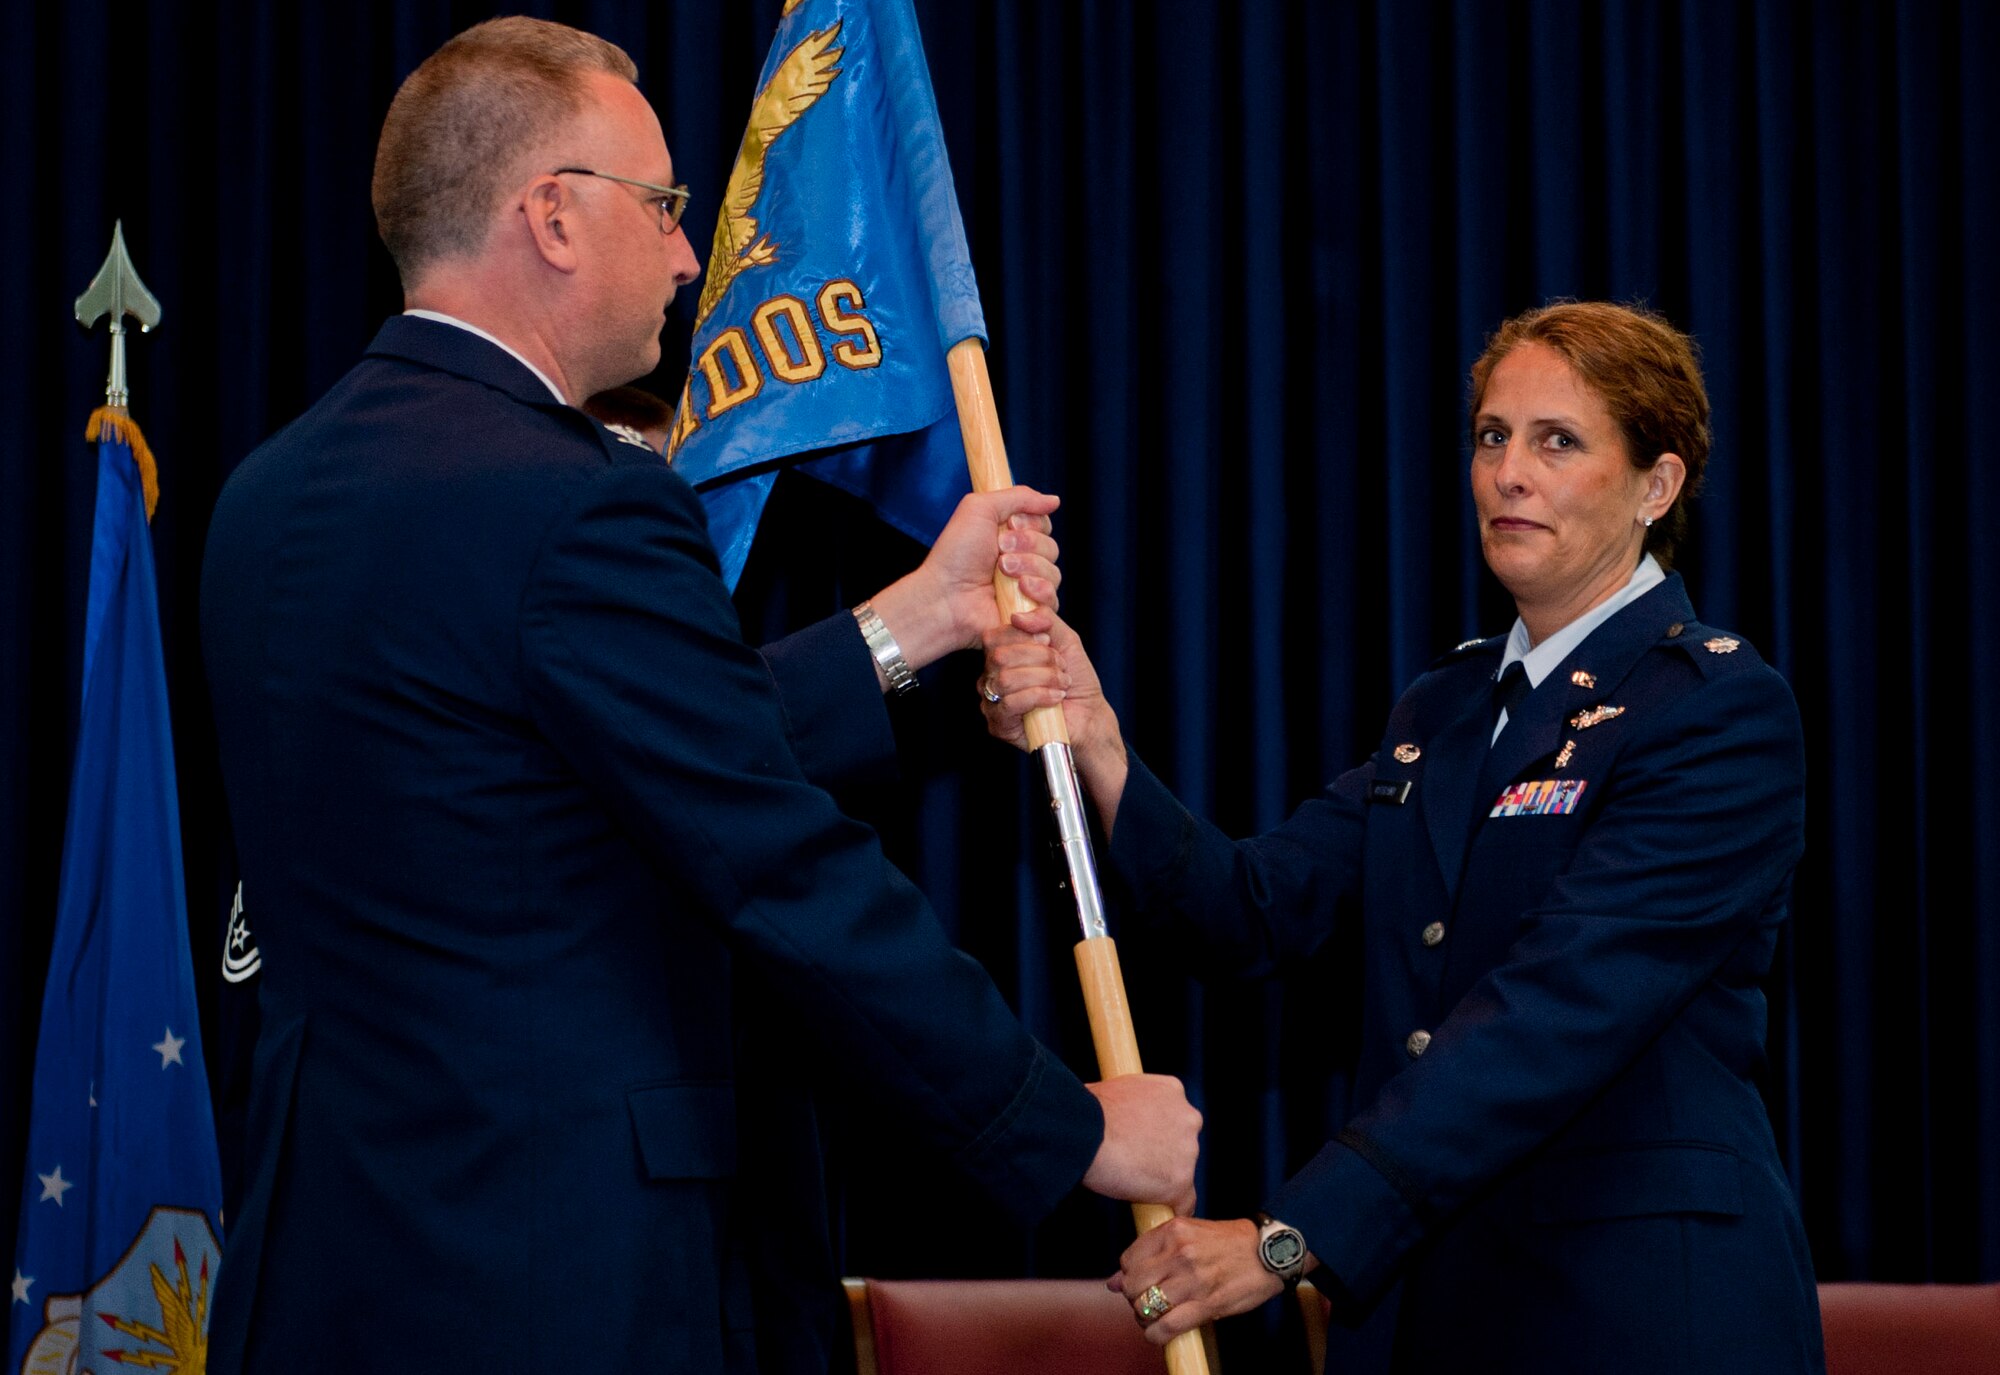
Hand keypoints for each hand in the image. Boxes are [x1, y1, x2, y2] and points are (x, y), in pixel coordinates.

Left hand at [864, 487, 1061, 678]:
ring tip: (1002, 574)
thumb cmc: (956, 555)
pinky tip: (1017, 600)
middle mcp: (1024, 562)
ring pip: (1054, 576)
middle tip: (999, 554)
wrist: (945, 597)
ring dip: (1029, 570)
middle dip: (1027, 547)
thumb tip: (1054, 499)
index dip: (1031, 525)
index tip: (1009, 525)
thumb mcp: (980, 509)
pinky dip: (1038, 602)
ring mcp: (1027, 590)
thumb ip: (1019, 496)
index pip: (1044, 525)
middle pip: (1052, 549)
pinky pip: (1052, 606)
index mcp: (1013, 537)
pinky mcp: (1029, 615)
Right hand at [980, 608, 1128, 828]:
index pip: (994, 635)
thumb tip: (1018, 615)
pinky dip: (1039, 696)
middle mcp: (991, 676)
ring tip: (1061, 683)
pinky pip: (1011, 703)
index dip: (1023, 636)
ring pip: (1006, 679)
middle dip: (1039, 658)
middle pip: (999, 656)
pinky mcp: (998, 725)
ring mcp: (992, 701)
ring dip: (1043, 678)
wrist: (1089, 716)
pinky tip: (1055, 698)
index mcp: (1002, 654)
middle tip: (1059, 666)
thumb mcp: (1065, 640)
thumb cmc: (1075, 679)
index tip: (1048, 641)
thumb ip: (1044, 619)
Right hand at [1080, 1074, 1200, 1217]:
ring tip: (1130, 1182)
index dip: (1157, 1132)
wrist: (1082, 1133)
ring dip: (1163, 1179)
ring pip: (1182, 1173)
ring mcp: (1187, 1152)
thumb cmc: (1084, 1110)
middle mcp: (1188, 1118)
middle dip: (1164, 1154)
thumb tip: (1115, 1117)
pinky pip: (1184, 1203)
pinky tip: (1153, 1212)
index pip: (1175, 1116)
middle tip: (1134, 1162)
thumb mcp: (1114, 1090)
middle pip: (1183, 1144)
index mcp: (1173, 1090)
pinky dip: (1169, 1208)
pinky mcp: (1180, 1183)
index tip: (1140, 1143)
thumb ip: (1129, 1104)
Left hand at [1107, 1217, 1283, 1344]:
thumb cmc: (1229, 1243)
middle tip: (1146, 1302)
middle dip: (1134, 1298)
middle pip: (1132, 1285)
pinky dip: (1156, 1335)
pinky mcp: (1206, 1304)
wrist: (1268, 1252)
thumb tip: (1114, 1281)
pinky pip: (1167, 1326)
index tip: (1140, 1282)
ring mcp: (1192, 1279)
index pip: (1128, 1260)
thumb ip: (1153, 1252)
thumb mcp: (1189, 1234)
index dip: (1129, 1276)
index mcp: (1173, 1231)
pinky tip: (1160, 1332)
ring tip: (1155, 1317)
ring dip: (1145, 1318)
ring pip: (1146, 1306)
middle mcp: (1179, 1253)